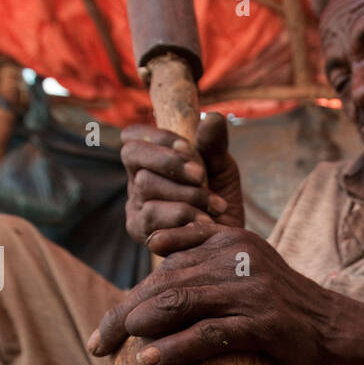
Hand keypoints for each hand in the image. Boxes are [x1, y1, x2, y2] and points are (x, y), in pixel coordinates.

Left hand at [89, 226, 333, 364]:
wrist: (330, 322)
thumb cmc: (278, 300)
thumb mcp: (243, 262)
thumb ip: (203, 253)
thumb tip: (155, 249)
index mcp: (226, 240)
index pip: (164, 264)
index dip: (130, 295)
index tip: (105, 326)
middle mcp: (235, 259)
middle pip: (165, 284)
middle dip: (124, 314)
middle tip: (96, 343)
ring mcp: (248, 290)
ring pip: (179, 303)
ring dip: (140, 324)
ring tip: (113, 345)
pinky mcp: (261, 322)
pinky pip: (207, 334)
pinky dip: (174, 349)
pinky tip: (149, 362)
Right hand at [121, 112, 244, 255]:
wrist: (230, 246)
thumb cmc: (220, 202)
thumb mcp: (222, 168)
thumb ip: (214, 144)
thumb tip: (213, 118)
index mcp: (149, 162)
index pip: (134, 136)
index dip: (158, 136)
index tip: (189, 147)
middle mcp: (136, 183)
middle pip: (133, 155)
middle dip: (171, 162)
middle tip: (202, 176)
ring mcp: (135, 209)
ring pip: (146, 185)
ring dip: (186, 194)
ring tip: (215, 207)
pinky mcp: (142, 234)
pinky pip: (153, 216)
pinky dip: (185, 218)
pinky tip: (206, 224)